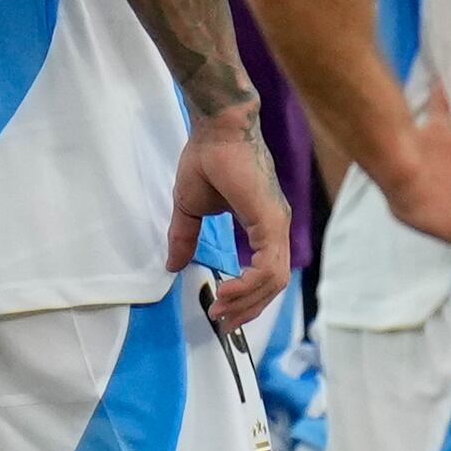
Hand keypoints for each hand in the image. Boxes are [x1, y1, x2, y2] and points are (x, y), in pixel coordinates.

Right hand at [175, 104, 293, 329]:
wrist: (217, 127)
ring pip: (274, 280)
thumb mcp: (190, 207)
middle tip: (222, 323)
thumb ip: (186, 238)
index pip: (265, 272)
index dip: (246, 296)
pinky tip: (227, 290)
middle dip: (248, 308)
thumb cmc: (206, 158)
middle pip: (273, 284)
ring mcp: (277, 225)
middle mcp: (276, 227)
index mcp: (264, 223)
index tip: (221, 309)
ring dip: (248, 301)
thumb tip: (173, 266)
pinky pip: (268, 266)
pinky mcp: (271, 221)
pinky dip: (249, 284)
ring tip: (221, 309)